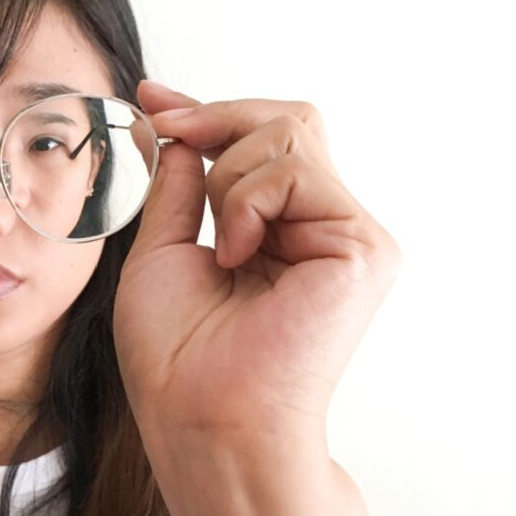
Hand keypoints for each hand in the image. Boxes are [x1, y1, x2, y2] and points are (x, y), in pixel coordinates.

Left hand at [114, 80, 401, 440]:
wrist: (200, 415)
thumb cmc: (175, 355)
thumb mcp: (159, 252)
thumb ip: (176, 190)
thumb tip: (180, 133)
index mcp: (275, 231)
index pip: (258, 144)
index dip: (207, 111)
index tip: (150, 99)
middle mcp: (319, 227)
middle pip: (284, 121)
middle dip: (215, 117)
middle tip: (164, 126)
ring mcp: (346, 234)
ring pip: (287, 134)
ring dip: (225, 176)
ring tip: (217, 246)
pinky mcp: (364, 246)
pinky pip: (296, 172)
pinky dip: (247, 202)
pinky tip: (236, 254)